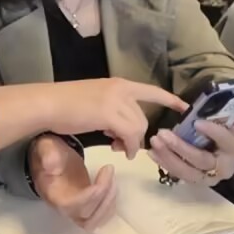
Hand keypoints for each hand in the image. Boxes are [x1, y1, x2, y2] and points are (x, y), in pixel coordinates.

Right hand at [29, 135, 117, 229]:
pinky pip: (101, 217)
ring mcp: (76, 211)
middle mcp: (65, 209)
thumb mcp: (46, 148)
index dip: (93, 194)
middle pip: (88, 218)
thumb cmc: (50, 154)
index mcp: (54, 195)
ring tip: (112, 177)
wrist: (50, 160)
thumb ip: (48, 153)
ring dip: (109, 202)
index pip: (74, 205)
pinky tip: (112, 185)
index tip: (105, 169)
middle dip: (105, 197)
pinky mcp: (86, 209)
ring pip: (96, 221)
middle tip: (110, 171)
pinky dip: (111, 205)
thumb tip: (51, 165)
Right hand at [46, 78, 188, 157]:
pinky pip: (129, 134)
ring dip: (131, 143)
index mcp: (119, 84)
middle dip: (137, 135)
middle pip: (143, 117)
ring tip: (116, 147)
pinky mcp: (108, 113)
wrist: (48, 103)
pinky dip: (128, 145)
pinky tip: (117, 148)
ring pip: (138, 127)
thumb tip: (118, 130)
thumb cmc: (66, 104)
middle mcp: (121, 89)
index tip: (185, 107)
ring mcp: (115, 100)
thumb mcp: (96, 102)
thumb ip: (112, 111)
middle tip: (120, 146)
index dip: (170, 99)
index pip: (152, 91)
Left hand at [148, 109, 233, 185]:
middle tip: (163, 133)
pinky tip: (152, 152)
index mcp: (233, 151)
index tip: (197, 122)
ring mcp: (205, 178)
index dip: (212, 132)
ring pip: (186, 171)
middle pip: (200, 160)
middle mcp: (221, 169)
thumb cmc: (229, 138)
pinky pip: (177, 174)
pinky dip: (163, 163)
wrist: (226, 159)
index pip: (224, 142)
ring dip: (167, 156)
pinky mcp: (192, 180)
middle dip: (180, 148)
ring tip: (154, 141)